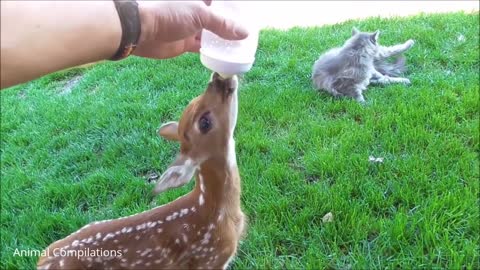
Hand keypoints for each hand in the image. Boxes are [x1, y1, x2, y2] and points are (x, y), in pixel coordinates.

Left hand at [133, 1, 248, 58]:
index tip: (247, 16)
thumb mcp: (200, 15)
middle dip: (230, 25)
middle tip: (247, 34)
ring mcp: (190, 26)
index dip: (233, 8)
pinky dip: (213, 51)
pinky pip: (203, 47)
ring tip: (240, 46)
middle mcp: (195, 9)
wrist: (141, 30)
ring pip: (211, 33)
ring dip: (223, 40)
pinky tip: (225, 56)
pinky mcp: (185, 42)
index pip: (220, 2)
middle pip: (217, 17)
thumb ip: (223, 24)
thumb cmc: (169, 13)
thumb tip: (244, 33)